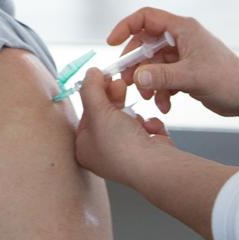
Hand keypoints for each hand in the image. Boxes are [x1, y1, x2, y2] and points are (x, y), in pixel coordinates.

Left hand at [74, 68, 173, 185]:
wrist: (154, 165)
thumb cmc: (122, 146)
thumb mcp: (98, 110)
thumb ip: (91, 89)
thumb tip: (90, 73)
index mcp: (84, 149)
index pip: (85, 115)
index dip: (94, 95)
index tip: (102, 79)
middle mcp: (103, 154)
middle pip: (106, 116)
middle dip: (114, 99)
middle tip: (119, 83)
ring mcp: (126, 154)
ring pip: (127, 121)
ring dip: (133, 114)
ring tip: (136, 116)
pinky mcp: (146, 153)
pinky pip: (145, 130)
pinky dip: (150, 125)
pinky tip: (151, 129)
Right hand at [109, 7, 238, 127]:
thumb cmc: (230, 81)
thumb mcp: (192, 78)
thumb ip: (161, 77)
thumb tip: (137, 77)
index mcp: (183, 29)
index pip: (146, 18)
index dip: (126, 27)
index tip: (112, 43)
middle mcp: (182, 39)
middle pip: (145, 44)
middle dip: (135, 64)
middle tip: (128, 81)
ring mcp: (184, 55)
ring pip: (153, 63)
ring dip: (148, 81)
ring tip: (150, 97)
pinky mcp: (187, 71)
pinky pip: (163, 77)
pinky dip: (160, 90)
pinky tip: (165, 103)